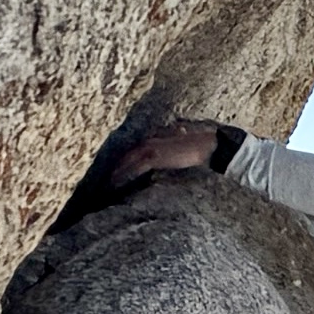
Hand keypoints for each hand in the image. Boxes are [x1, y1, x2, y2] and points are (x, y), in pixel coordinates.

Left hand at [111, 121, 236, 181]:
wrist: (206, 146)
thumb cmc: (199, 144)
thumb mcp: (186, 138)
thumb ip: (179, 135)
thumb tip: (181, 130)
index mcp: (155, 138)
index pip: (135, 149)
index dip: (126, 158)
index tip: (118, 167)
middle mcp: (149, 142)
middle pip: (127, 155)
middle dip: (117, 166)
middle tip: (108, 178)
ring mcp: (150, 149)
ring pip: (128, 161)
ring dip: (117, 173)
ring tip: (109, 184)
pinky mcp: (153, 157)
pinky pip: (135, 168)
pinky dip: (125, 175)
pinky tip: (118, 183)